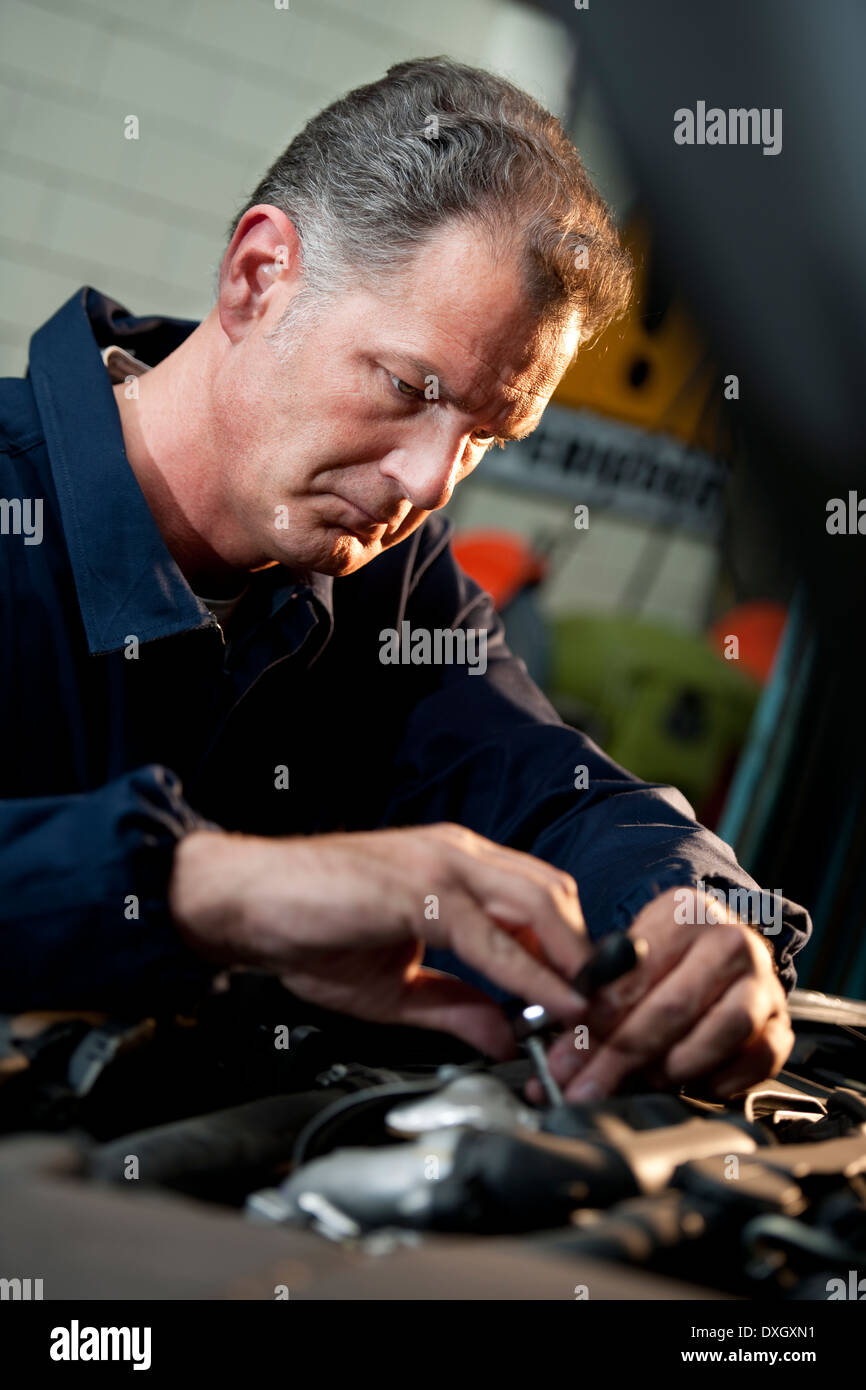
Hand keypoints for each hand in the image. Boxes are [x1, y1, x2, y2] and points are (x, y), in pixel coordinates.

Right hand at [169, 823, 589, 1057]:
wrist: (244, 903)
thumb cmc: (307, 929)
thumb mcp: (394, 987)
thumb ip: (453, 1007)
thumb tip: (505, 1038)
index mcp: (455, 867)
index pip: (538, 897)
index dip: (570, 949)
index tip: (587, 1001)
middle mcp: (458, 854)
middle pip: (554, 893)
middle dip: (586, 953)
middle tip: (600, 1009)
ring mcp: (440, 865)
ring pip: (537, 902)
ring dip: (570, 961)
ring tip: (587, 1010)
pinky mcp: (418, 888)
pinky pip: (490, 935)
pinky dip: (529, 972)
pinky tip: (549, 1003)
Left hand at [526, 886, 793, 1103]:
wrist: (718, 953)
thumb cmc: (662, 960)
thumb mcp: (625, 958)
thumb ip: (597, 994)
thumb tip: (561, 1049)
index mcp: (684, 912)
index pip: (636, 972)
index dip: (596, 1020)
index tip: (564, 1055)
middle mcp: (730, 941)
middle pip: (674, 1005)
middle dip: (620, 1056)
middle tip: (586, 1086)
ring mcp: (761, 982)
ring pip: (723, 1030)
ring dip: (674, 1066)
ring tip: (640, 1081)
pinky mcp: (781, 1023)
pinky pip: (760, 1058)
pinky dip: (721, 1079)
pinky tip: (688, 1086)